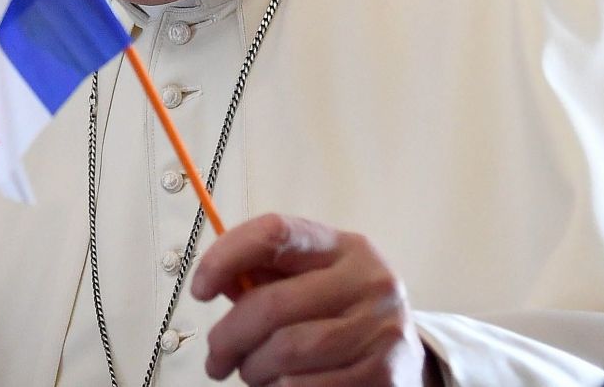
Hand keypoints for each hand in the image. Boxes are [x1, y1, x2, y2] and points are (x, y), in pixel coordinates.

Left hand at [190, 214, 441, 386]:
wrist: (403, 358)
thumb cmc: (338, 313)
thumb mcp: (309, 281)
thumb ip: (265, 275)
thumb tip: (214, 280)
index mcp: (343, 247)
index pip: (276, 232)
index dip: (226, 256)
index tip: (199, 288)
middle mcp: (368, 280)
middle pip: (272, 304)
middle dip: (229, 336)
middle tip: (215, 357)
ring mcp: (380, 328)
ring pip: (286, 351)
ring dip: (253, 369)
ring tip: (249, 372)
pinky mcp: (384, 374)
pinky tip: (278, 386)